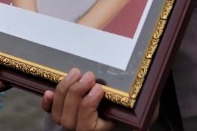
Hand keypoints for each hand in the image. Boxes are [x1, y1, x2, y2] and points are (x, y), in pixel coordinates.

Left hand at [42, 70, 159, 130]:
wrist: (124, 116)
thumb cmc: (134, 112)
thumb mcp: (145, 113)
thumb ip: (147, 113)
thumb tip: (148, 109)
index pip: (87, 124)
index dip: (88, 105)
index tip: (99, 87)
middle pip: (69, 118)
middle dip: (76, 93)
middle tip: (89, 75)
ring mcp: (68, 125)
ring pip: (58, 113)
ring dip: (64, 91)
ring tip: (76, 72)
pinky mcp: (59, 115)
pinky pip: (49, 112)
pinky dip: (47, 103)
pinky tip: (49, 91)